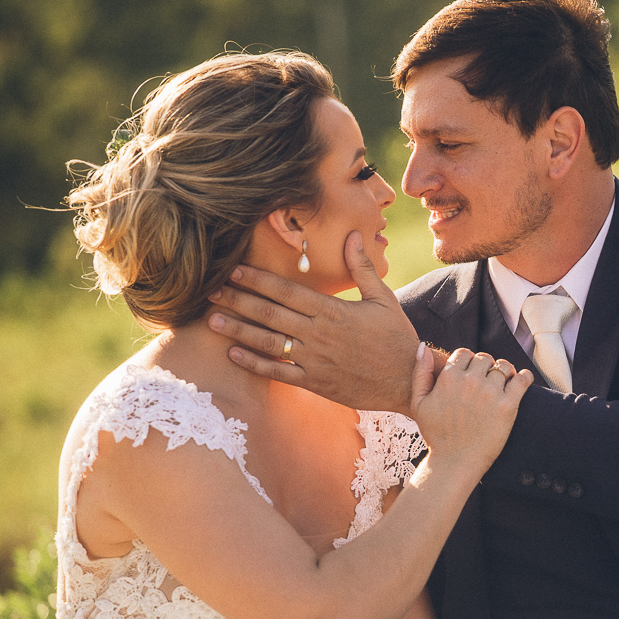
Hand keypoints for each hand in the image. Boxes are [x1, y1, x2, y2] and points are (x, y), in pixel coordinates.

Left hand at [208, 231, 419, 413]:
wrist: (409, 381)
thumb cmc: (398, 338)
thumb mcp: (383, 298)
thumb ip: (362, 268)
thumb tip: (352, 235)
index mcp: (333, 311)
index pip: (286, 291)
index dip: (257, 280)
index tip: (233, 270)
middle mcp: (318, 334)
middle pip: (269, 314)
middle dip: (237, 300)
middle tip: (209, 292)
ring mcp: (314, 360)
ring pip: (268, 342)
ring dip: (238, 330)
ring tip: (212, 320)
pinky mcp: (315, 383)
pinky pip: (278, 373)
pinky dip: (254, 364)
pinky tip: (233, 355)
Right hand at [409, 346, 531, 472]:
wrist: (455, 462)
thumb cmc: (436, 434)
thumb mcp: (419, 403)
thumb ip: (420, 373)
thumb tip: (423, 347)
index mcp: (448, 378)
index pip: (464, 353)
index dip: (468, 362)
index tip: (471, 374)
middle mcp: (470, 382)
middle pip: (484, 358)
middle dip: (485, 367)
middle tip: (486, 381)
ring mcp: (490, 393)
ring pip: (503, 367)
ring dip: (504, 372)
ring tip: (503, 382)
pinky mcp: (507, 406)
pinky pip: (522, 380)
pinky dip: (524, 377)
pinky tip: (522, 380)